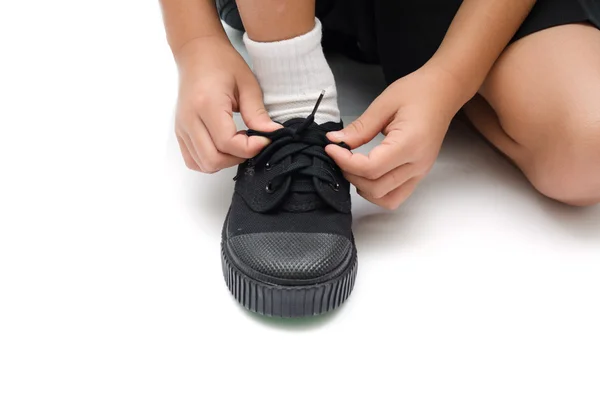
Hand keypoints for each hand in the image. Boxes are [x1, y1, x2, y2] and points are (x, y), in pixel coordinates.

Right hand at [174, 36, 279, 172]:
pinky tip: (224, 148)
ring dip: (225, 161)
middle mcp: (189, 119)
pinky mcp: (180, 132)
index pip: (227, 143)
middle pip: (213, 159)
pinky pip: (193, 160)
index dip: (250, 148)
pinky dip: (210, 161)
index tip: (264, 139)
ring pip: (202, 164)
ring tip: (238, 144)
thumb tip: (273, 134)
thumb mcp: (247, 84)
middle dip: (238, 157)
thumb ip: (258, 113)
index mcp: (206, 104)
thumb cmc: (221, 63)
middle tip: (251, 143)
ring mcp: (182, 127)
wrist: (197, 52)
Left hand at [326, 64, 465, 209]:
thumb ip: (359, 128)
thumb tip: (335, 141)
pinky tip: (367, 175)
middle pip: (376, 187)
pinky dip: (377, 193)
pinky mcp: (418, 175)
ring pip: (385, 199)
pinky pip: (395, 197)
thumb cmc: (418, 92)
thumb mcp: (384, 104)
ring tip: (353, 165)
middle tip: (340, 154)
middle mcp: (417, 164)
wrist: (443, 92)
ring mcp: (420, 172)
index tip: (331, 148)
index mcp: (410, 144)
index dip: (345, 162)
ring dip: (363, 187)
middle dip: (351, 174)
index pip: (371, 168)